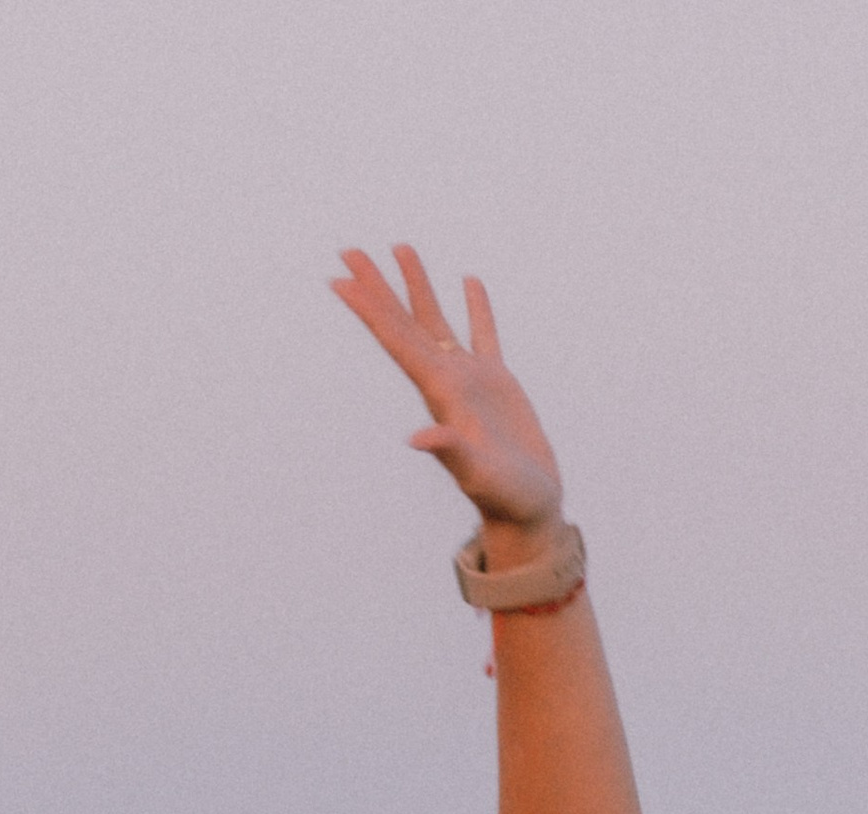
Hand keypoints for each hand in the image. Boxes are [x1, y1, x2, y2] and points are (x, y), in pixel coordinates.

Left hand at [331, 246, 564, 538]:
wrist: (528, 512)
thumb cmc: (504, 498)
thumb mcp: (478, 473)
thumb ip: (450, 451)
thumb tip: (418, 439)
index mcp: (438, 394)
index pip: (395, 340)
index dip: (368, 309)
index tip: (339, 277)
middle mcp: (446, 382)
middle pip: (404, 323)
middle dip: (377, 286)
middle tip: (349, 249)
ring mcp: (470, 381)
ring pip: (437, 321)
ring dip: (417, 286)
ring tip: (400, 248)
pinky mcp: (498, 383)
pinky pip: (483, 334)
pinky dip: (477, 307)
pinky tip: (469, 281)